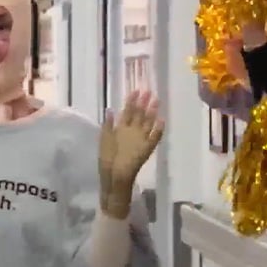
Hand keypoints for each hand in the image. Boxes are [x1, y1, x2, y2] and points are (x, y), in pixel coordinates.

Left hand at [99, 91, 163, 217]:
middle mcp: (132, 133)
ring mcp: (140, 141)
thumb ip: (108, 125)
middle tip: (149, 90)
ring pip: (148, 123)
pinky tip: (162, 120)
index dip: (131, 101)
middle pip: (139, 115)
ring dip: (152, 112)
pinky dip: (158, 130)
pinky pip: (154, 139)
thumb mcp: (104, 140)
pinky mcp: (147, 150)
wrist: (114, 177)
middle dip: (143, 103)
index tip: (135, 90)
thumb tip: (109, 109)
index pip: (127, 112)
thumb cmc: (107, 160)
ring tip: (156, 100)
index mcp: (121, 130)